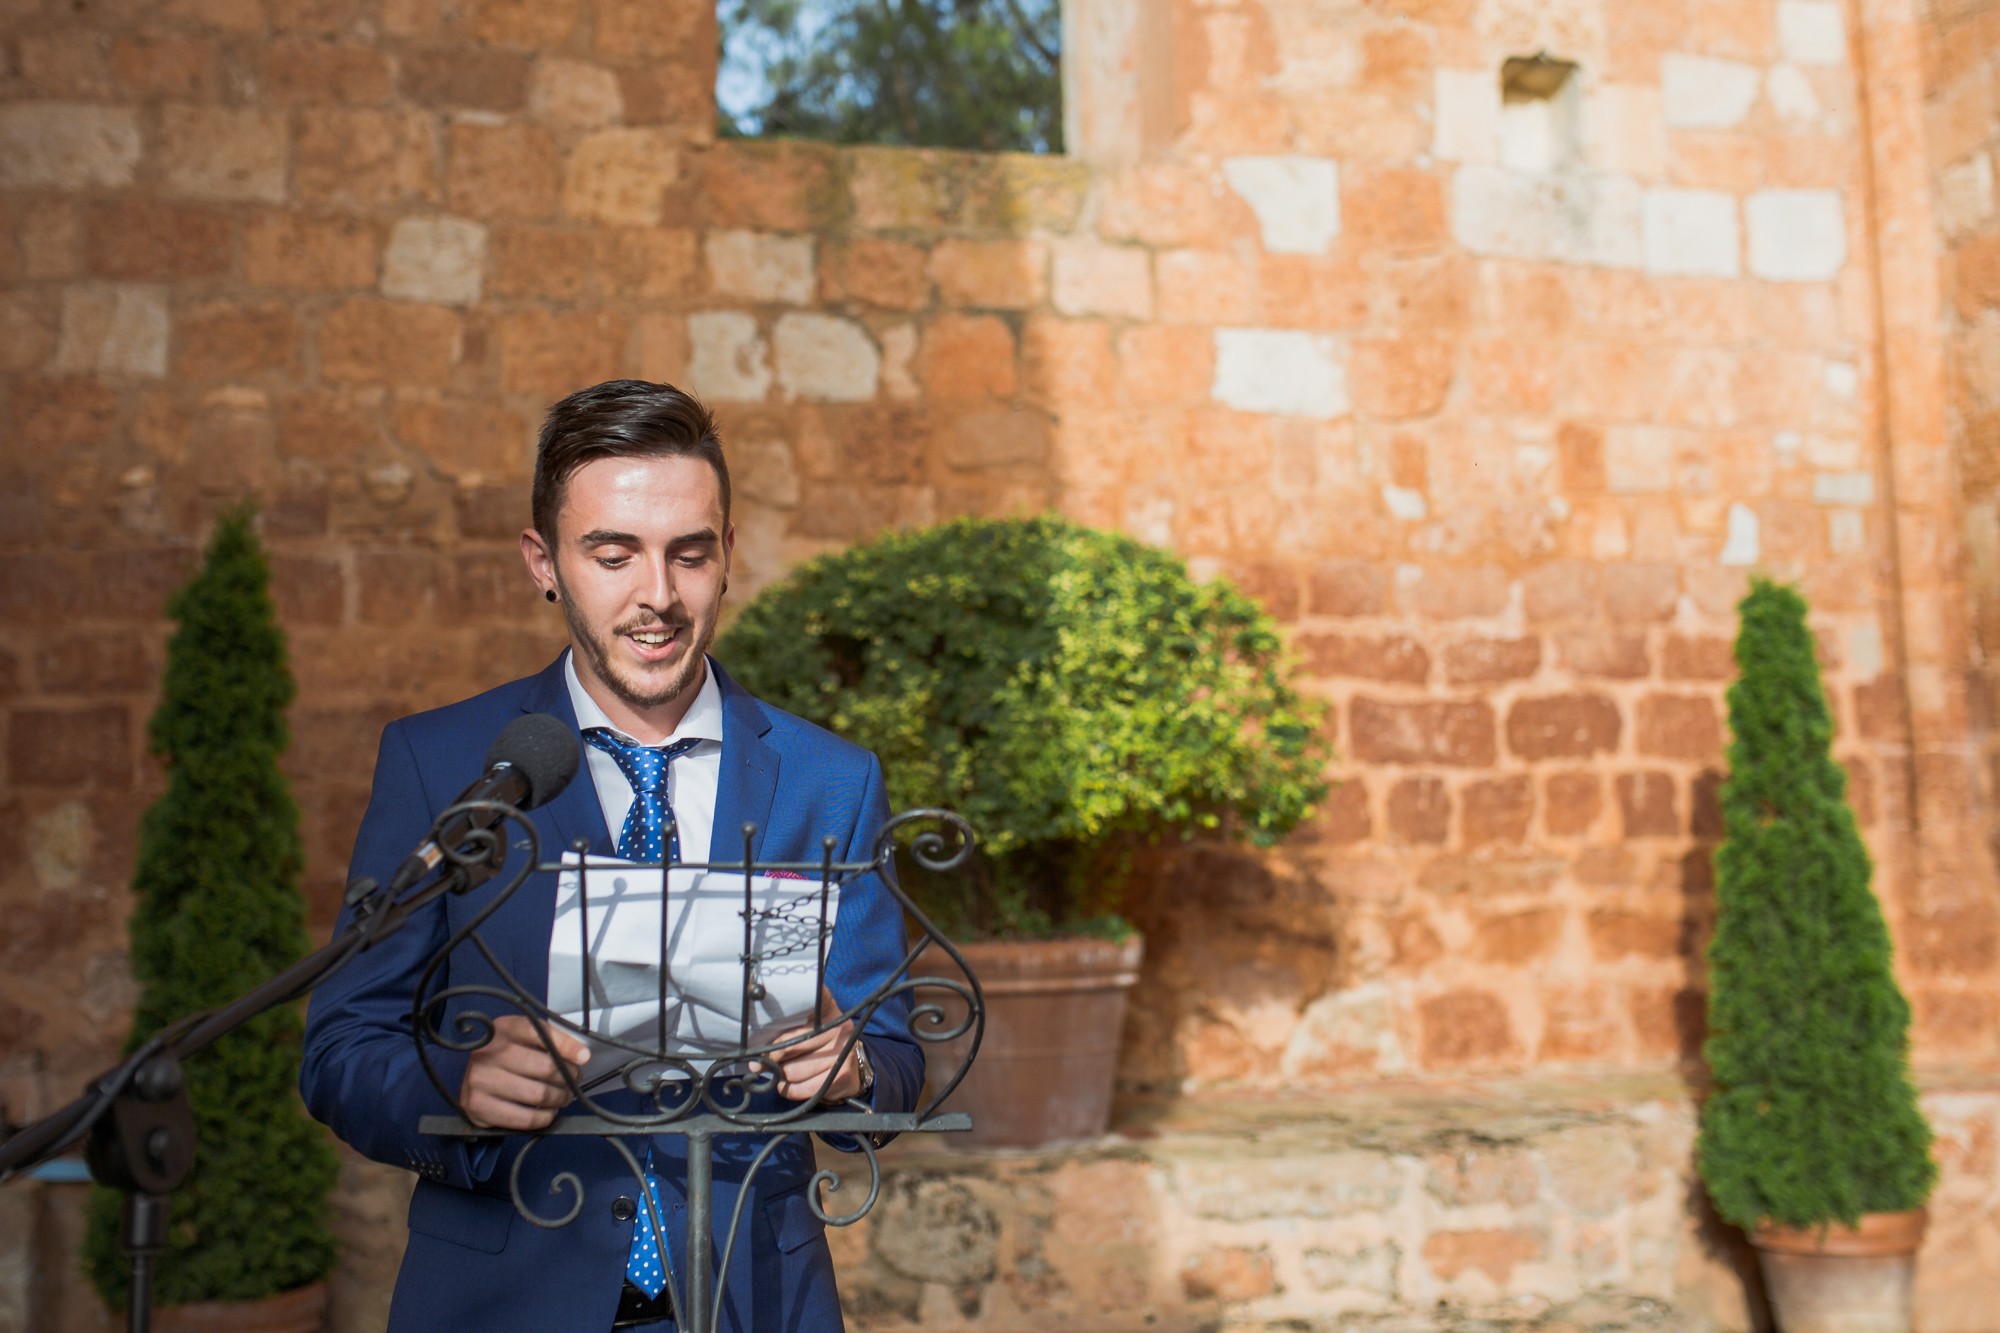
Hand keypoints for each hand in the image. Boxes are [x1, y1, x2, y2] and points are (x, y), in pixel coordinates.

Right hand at [458, 1015, 588, 1130]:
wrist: (474, 1083)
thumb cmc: (508, 1058)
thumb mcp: (524, 1039)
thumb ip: (550, 1040)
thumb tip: (581, 1056)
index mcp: (502, 1029)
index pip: (539, 1032)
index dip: (566, 1045)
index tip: (584, 1057)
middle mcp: (487, 1052)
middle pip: (545, 1067)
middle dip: (568, 1076)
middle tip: (574, 1080)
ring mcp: (480, 1080)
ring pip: (538, 1095)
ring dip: (559, 1098)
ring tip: (563, 1096)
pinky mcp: (479, 1107)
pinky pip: (525, 1118)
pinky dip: (545, 1117)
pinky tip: (548, 1112)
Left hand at [767, 987, 864, 1103]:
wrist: (849, 1064)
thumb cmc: (816, 1043)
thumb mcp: (804, 1026)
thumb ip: (781, 1031)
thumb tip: (755, 1061)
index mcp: (826, 1007)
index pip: (799, 1004)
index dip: (777, 1018)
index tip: (760, 1028)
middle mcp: (838, 1026)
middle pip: (790, 1046)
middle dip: (771, 1058)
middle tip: (761, 1064)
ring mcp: (843, 1050)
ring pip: (793, 1071)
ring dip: (780, 1077)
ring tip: (780, 1074)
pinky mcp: (843, 1074)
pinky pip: (803, 1088)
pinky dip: (789, 1090)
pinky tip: (788, 1085)